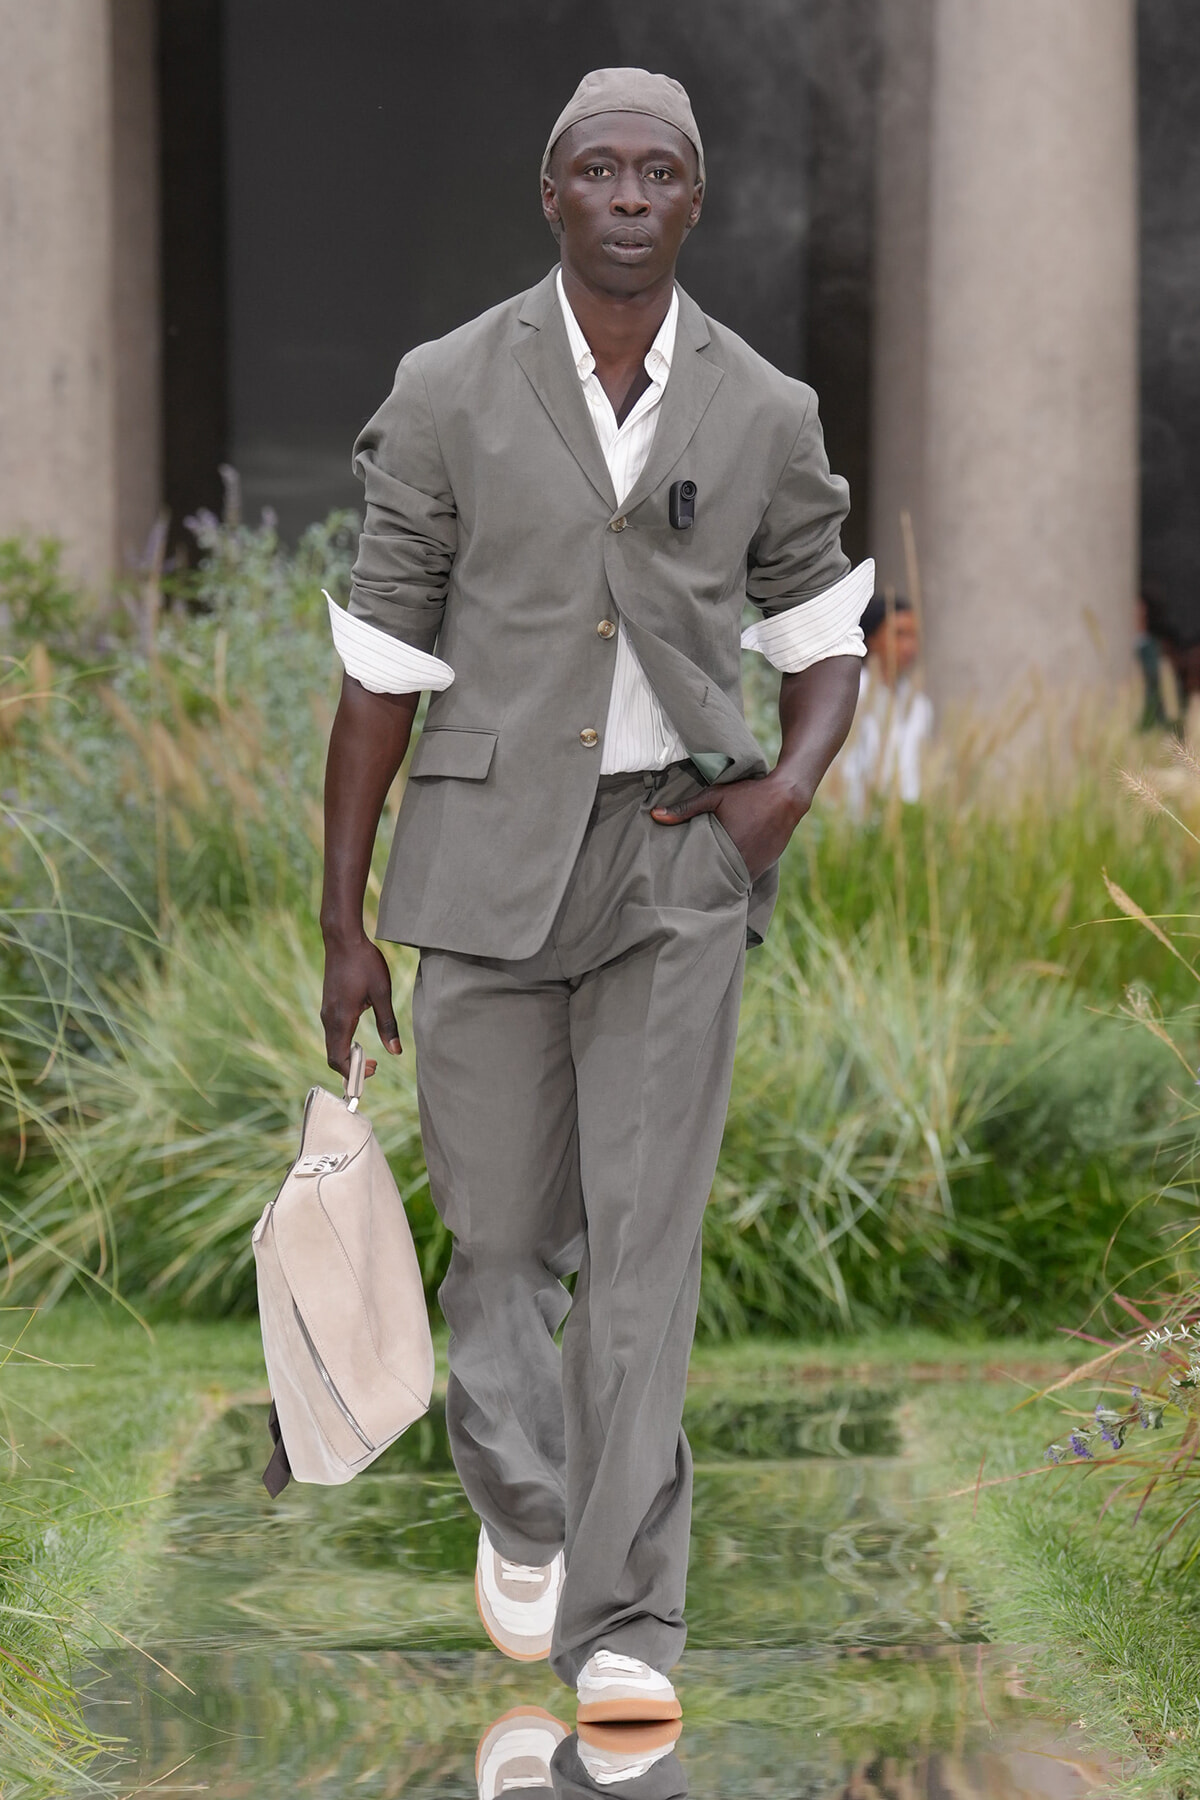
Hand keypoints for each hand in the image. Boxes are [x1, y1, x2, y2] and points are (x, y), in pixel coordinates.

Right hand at [320, 930, 402, 1078]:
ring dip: (347, 1056)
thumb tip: (396, 1051)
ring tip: (369, 1057)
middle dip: (351, 1068)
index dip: (354, 1072)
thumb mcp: (382, 994)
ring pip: (332, 1045)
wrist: (343, 939)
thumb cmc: (365, 963)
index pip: (339, 1059)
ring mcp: (326, 1012)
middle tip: (374, 1066)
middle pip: (333, 1056)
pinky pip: (332, 1033)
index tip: (373, 1070)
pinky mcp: (328, 1005)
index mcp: (341, 1019)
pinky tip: (359, 1040)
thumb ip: (388, 1024)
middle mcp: (328, 1019)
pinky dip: (344, 1044)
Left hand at [650, 771, 810, 880]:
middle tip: (688, 888)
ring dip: (723, 882)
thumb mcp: (715, 796)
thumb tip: (655, 815)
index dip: (693, 881)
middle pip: (720, 883)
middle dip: (706, 885)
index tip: (680, 885)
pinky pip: (747, 878)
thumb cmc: (749, 794)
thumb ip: (685, 808)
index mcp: (728, 847)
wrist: (787, 796)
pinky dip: (737, 877)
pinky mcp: (765, 866)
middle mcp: (743, 862)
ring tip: (705, 884)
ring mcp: (756, 866)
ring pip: (734, 883)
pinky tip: (725, 874)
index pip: (706, 875)